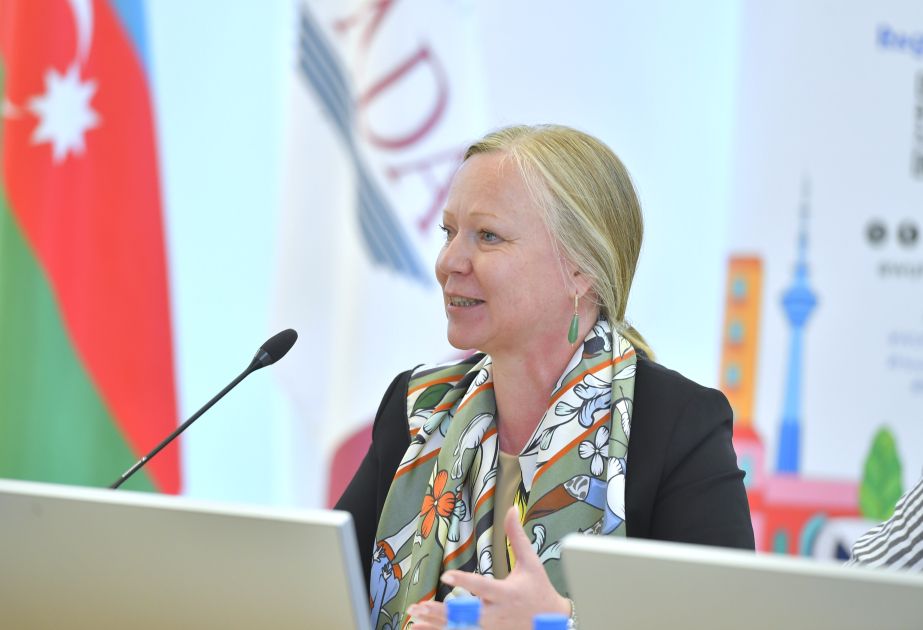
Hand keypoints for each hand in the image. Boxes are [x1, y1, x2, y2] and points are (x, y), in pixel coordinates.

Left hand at [408, 507, 570, 629]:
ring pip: (459, 628)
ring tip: (414, 617)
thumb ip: (516, 536)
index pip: (482, 587)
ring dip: (435, 624)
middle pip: (465, 615)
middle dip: (441, 612)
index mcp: (506, 594)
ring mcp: (491, 628)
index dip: (463, 581)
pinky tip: (422, 629)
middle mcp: (496, 614)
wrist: (555, 623)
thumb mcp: (531, 562)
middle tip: (420, 606)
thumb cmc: (540, 590)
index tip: (444, 575)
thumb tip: (511, 509)